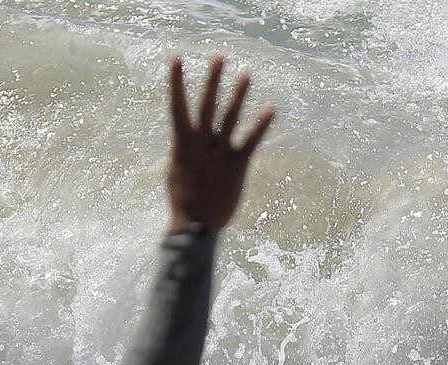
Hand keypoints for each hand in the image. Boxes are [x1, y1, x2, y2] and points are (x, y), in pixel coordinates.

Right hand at [167, 56, 274, 231]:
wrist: (194, 226)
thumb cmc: (184, 200)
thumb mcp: (176, 170)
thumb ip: (183, 150)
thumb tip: (183, 139)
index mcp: (182, 143)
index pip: (177, 106)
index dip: (176, 81)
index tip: (176, 58)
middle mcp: (200, 144)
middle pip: (206, 105)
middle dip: (213, 80)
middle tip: (219, 57)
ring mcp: (218, 154)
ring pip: (229, 118)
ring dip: (238, 95)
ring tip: (247, 74)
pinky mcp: (236, 166)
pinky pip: (250, 142)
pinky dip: (260, 126)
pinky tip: (271, 110)